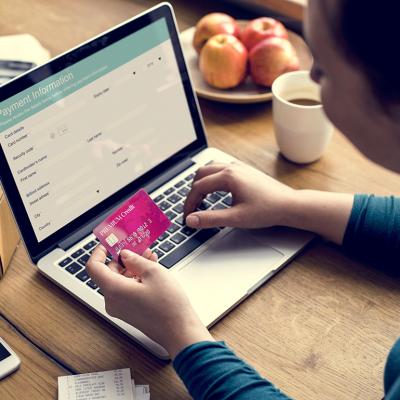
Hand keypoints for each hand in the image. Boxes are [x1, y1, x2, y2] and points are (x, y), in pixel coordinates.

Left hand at [86, 246, 213, 357]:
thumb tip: (125, 254)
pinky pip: (125, 290)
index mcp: (114, 289)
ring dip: (131, 268)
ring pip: (119, 281)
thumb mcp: (154, 272)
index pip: (93, 267)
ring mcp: (120, 308)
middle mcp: (112, 300)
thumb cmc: (168, 305)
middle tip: (136, 247)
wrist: (179, 331)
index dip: (99, 252)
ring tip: (149, 258)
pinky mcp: (128, 312)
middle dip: (122, 258)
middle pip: (108, 273)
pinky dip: (135, 278)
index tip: (108, 243)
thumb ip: (135, 260)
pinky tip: (150, 271)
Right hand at [183, 162, 295, 228]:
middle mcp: (232, 167)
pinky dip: (212, 178)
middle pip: (201, 174)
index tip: (187, 216)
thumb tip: (191, 220)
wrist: (288, 205)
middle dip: (193, 192)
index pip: (198, 187)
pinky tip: (216, 191)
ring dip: (201, 183)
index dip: (189, 203)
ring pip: (210, 169)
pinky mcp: (244, 170)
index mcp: (228, 177)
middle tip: (192, 208)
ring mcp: (239, 167)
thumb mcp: (236, 218)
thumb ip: (210, 219)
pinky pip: (221, 168)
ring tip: (200, 200)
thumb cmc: (266, 210)